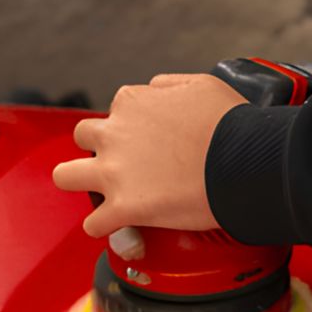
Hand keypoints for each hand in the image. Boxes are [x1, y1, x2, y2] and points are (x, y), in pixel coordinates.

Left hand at [52, 74, 248, 237]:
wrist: (245, 162)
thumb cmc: (231, 125)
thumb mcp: (202, 84)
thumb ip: (168, 86)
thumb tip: (154, 91)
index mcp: (133, 103)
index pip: (117, 110)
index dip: (132, 126)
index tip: (147, 139)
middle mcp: (115, 134)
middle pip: (83, 137)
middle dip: (98, 148)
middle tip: (121, 162)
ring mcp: (115, 173)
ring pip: (66, 176)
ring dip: (79, 183)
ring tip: (98, 194)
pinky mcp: (124, 208)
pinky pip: (93, 223)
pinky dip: (102, 226)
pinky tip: (114, 227)